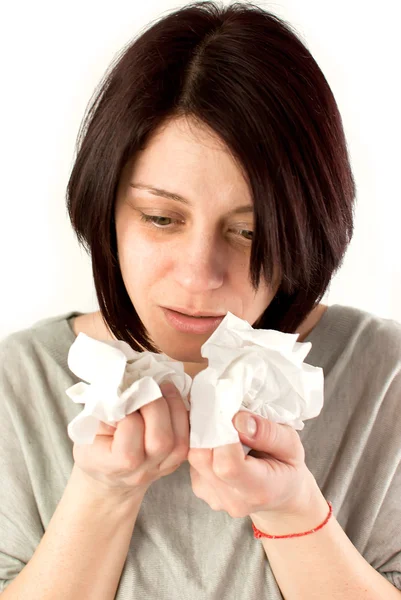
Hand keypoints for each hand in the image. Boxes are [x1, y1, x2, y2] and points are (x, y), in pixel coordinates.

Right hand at [73, 382, 188, 498]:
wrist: (108, 475)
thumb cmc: (95, 444)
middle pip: (160, 441)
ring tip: (165, 388)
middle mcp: (140, 472)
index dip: (129, 413)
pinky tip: (174, 401)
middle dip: (156, 406)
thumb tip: (127, 386)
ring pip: (179, 442)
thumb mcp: (88, 427)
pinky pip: (187, 441)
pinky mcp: (175, 462)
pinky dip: (184, 417)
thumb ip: (105, 410)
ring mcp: (160, 469)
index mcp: (112, 465)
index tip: (124, 397)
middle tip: (149, 386)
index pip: (129, 440)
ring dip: (175, 408)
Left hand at [187, 410, 314, 520]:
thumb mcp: (292, 445)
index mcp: (259, 490)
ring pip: (194, 457)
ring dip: (205, 437)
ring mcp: (213, 497)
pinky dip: (204, 446)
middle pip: (202, 458)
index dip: (223, 434)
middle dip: (209, 430)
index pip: (227, 464)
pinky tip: (221, 443)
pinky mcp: (201, 490)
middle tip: (224, 414)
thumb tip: (237, 419)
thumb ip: (268, 432)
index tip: (232, 414)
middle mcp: (232, 500)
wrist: (282, 496)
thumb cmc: (288, 466)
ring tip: (226, 429)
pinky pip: (193, 461)